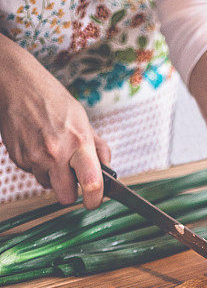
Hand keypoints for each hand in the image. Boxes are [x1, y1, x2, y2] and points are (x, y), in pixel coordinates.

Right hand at [0, 36, 109, 208]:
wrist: (17, 85)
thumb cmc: (52, 99)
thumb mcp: (83, 119)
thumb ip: (97, 147)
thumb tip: (107, 168)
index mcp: (79, 142)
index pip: (92, 182)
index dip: (95, 199)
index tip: (94, 202)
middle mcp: (57, 153)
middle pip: (66, 197)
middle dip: (70, 192)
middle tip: (72, 179)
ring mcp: (35, 157)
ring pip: (48, 185)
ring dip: (52, 175)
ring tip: (51, 151)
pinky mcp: (19, 158)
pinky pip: (33, 173)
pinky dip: (37, 165)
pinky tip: (37, 145)